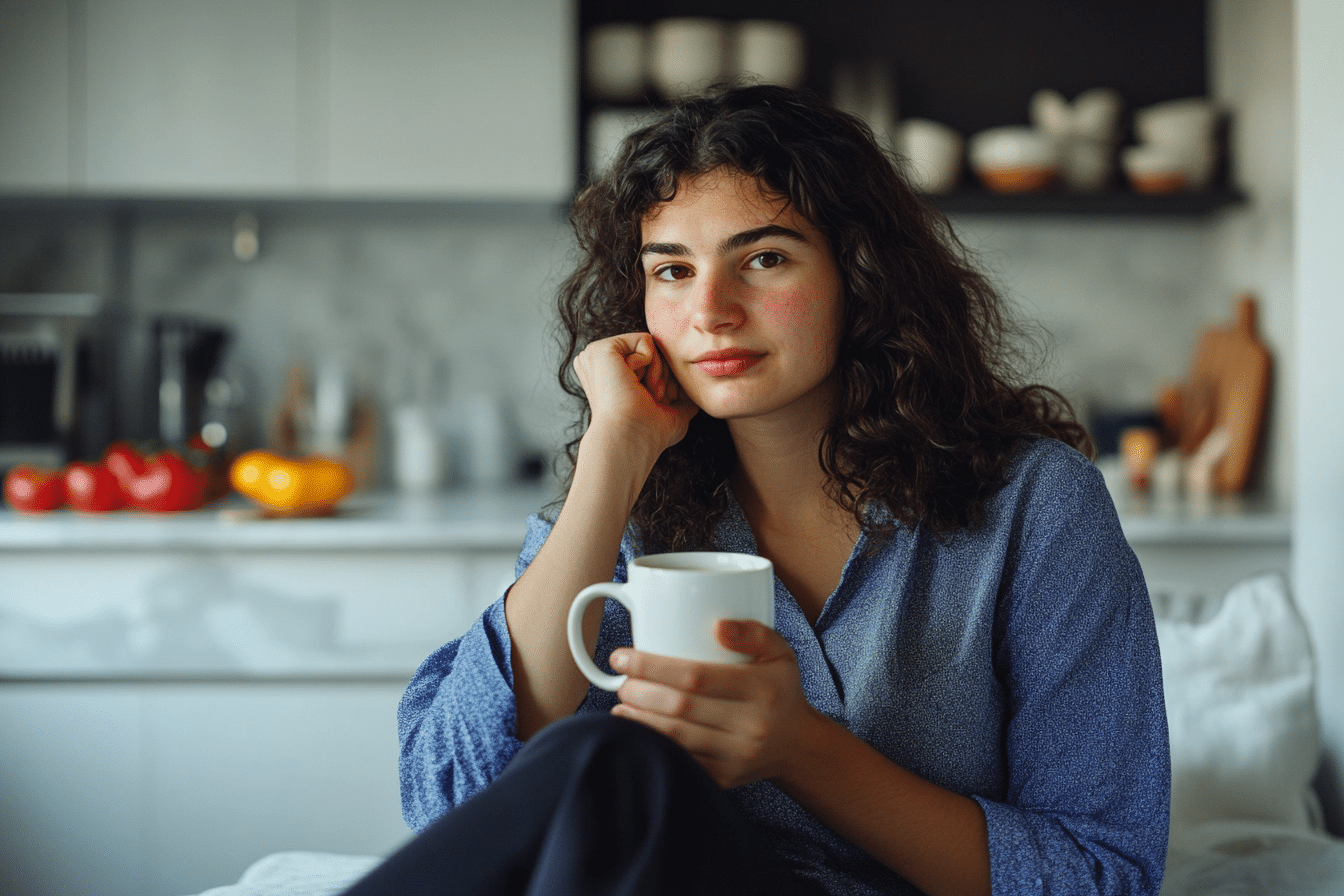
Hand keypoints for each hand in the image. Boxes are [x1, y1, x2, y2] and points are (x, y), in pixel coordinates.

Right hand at [573, 333, 697, 456]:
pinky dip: (649, 362)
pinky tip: (635, 383)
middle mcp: (598, 365)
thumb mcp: (670, 411)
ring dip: (656, 371)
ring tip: (645, 393)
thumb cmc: (650, 434)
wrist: (633, 438)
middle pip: (650, 353)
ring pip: (649, 346)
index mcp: (607, 377)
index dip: (661, 381)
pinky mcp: (602, 349)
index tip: (657, 402)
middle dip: (661, 376)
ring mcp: (597, 356)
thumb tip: (695, 388)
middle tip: (653, 398)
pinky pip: (644, 340)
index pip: (648, 363)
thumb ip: (679, 395)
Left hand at [609, 620, 816, 788]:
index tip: (622, 657)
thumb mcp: (780, 652)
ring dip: (639, 719)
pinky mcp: (725, 779)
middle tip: (621, 680)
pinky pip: (681, 762)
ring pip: (676, 737)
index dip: (652, 666)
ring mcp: (738, 757)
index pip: (696, 676)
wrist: (797, 745)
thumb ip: (753, 632)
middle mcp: (752, 726)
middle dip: (640, 691)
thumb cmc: (779, 689)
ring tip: (622, 702)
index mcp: (762, 689)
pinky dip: (653, 745)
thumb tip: (717, 625)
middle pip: (680, 707)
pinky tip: (636, 730)